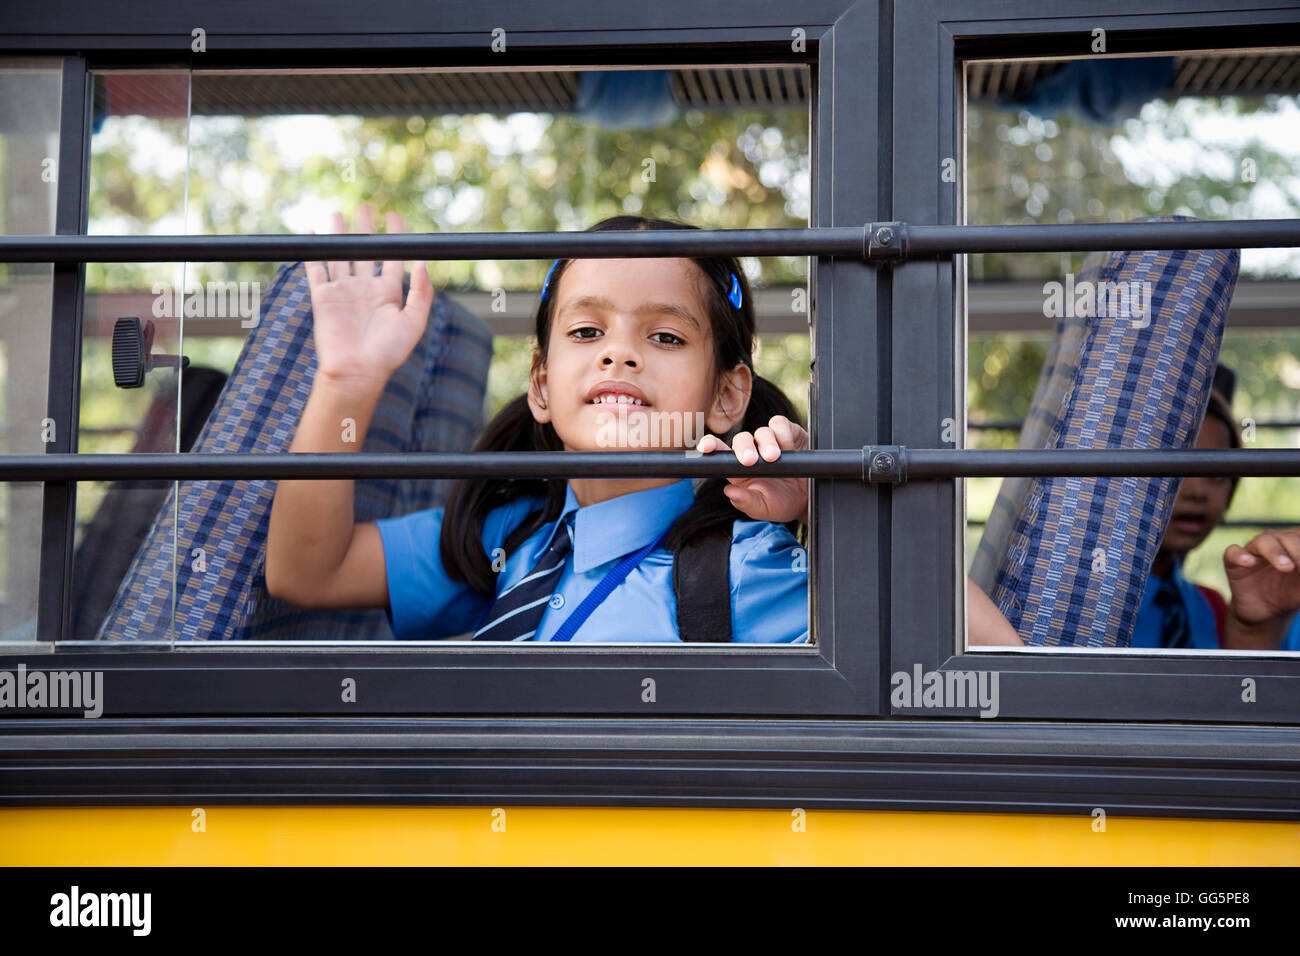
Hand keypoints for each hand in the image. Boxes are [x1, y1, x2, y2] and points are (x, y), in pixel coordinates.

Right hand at [304, 203, 433, 391]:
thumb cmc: (388, 353)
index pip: (392, 258)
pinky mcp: (323, 298)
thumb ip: (422, 293)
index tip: (395, 216)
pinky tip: (313, 235)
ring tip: (338, 213)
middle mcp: (366, 290)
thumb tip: (425, 262)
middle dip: (365, 229)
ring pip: (341, 256)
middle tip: (365, 206)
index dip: (394, 237)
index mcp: (389, 294)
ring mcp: (344, 292)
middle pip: (365, 252)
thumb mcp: (414, 323)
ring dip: (340, 235)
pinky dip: (313, 253)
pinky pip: (316, 270)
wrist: (357, 372)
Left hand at [695, 415, 808, 524]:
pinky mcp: (789, 433)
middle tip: (750, 461)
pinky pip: (780, 425)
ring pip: (762, 431)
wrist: (809, 498)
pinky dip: (783, 434)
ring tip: (774, 458)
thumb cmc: (781, 503)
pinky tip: (789, 447)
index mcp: (740, 470)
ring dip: (766, 443)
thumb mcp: (764, 509)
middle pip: (742, 439)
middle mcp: (753, 451)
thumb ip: (746, 502)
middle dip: (744, 447)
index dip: (712, 446)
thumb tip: (728, 492)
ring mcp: (770, 441)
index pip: (721, 454)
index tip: (705, 447)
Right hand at [1223, 528, 1299, 624]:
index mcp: (1294, 545)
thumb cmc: (1289, 594)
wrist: (1265, 611)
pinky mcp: (1233, 563)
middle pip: (1285, 537)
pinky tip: (1249, 563)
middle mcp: (1274, 543)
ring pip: (1262, 541)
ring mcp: (1253, 552)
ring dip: (1275, 552)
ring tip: (1286, 567)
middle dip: (1297, 551)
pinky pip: (1232, 552)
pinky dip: (1240, 555)